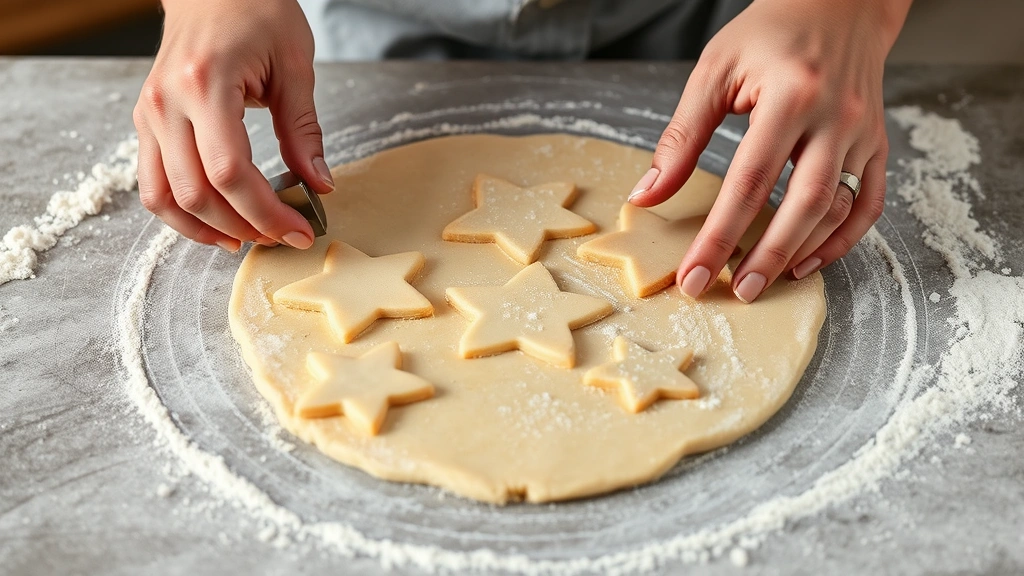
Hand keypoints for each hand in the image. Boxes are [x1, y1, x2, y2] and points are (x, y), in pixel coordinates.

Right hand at [133, 0, 334, 250]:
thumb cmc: (255, 9)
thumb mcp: (294, 65)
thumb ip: (304, 130)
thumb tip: (319, 185)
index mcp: (205, 84)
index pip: (230, 172)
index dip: (266, 212)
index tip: (298, 230)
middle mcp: (166, 103)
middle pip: (196, 193)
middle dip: (243, 226)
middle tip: (281, 236)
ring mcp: (149, 114)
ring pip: (163, 197)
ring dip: (205, 230)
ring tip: (247, 238)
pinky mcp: (146, 122)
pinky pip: (152, 183)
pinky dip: (182, 212)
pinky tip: (216, 222)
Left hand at [628, 0, 910, 302]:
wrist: (839, 1)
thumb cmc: (770, 32)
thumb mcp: (714, 72)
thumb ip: (681, 137)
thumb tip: (647, 196)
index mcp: (789, 96)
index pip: (748, 183)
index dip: (719, 236)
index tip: (694, 274)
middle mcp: (834, 117)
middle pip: (803, 205)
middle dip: (766, 256)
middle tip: (737, 292)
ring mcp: (862, 132)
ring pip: (838, 208)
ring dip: (802, 252)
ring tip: (766, 281)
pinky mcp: (877, 142)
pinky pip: (869, 202)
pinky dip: (842, 238)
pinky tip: (808, 259)